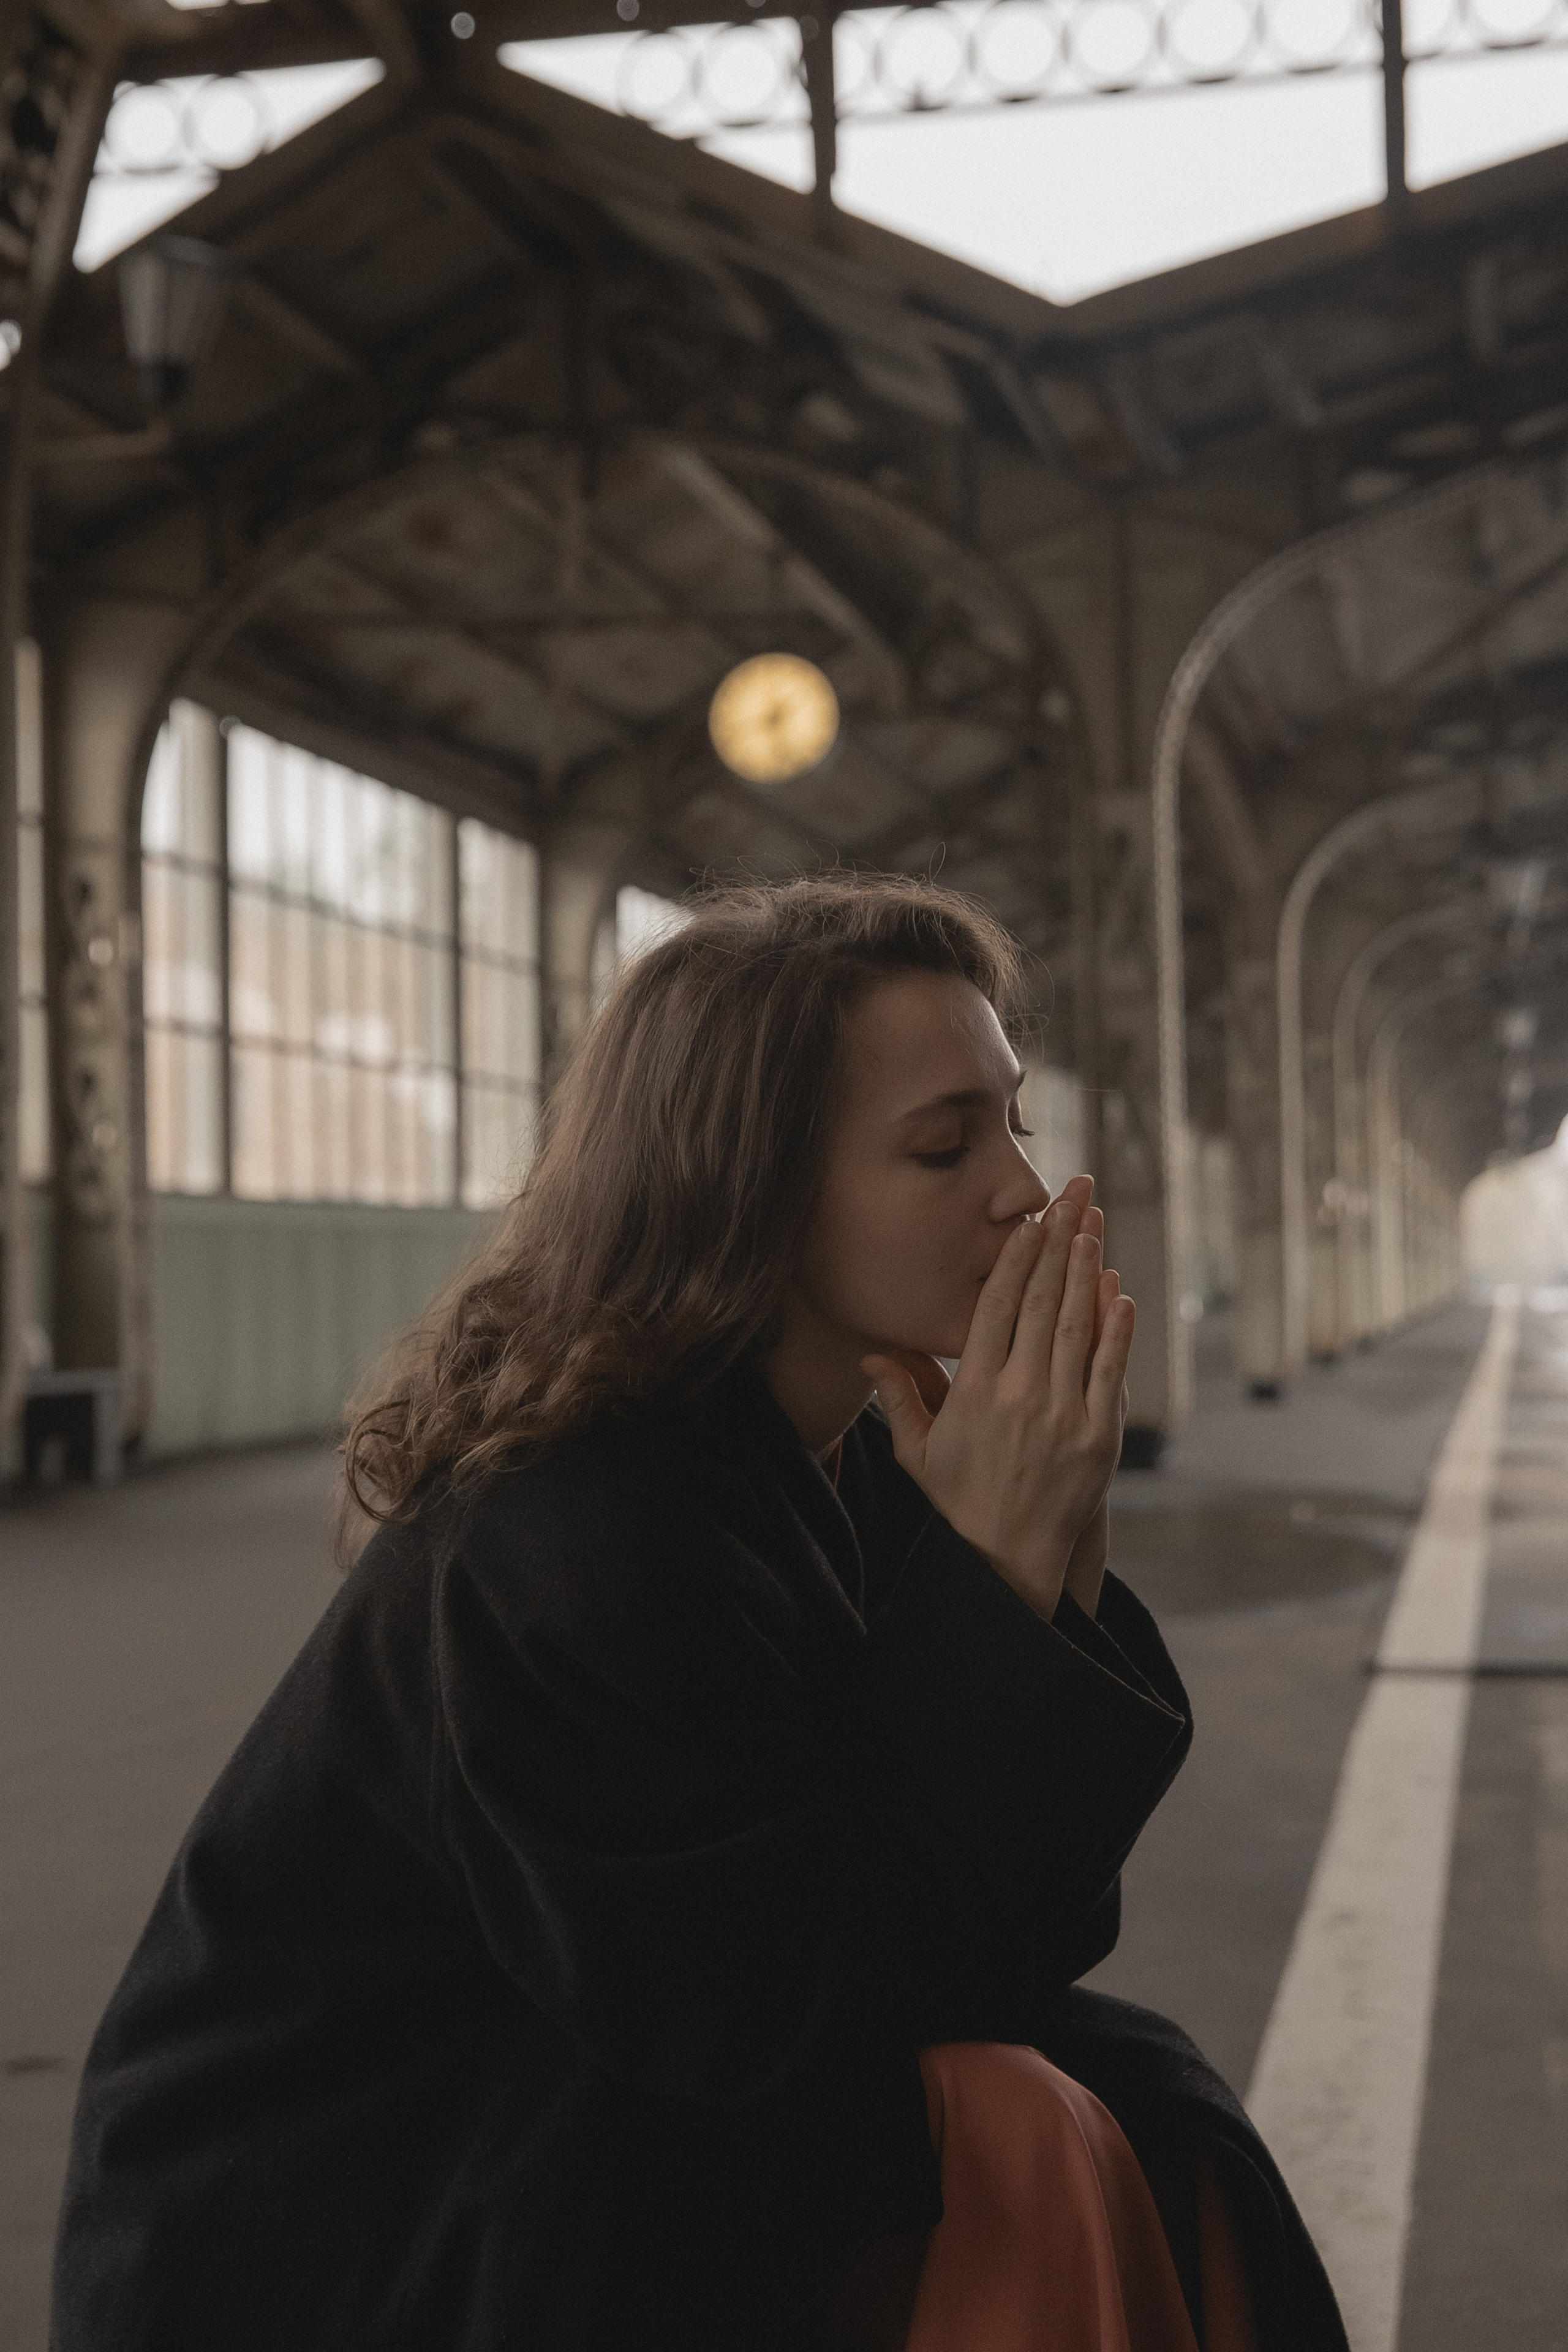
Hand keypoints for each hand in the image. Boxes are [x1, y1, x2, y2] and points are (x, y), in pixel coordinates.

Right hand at [863, 1176, 1133, 1622]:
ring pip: (1078, 1327)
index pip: (996, 1309)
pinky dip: (1116, 1328)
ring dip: (1087, 1271)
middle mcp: (1020, 1396)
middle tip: (1072, 1197)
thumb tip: (872, 1351)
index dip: (1014, 1260)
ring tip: (1093, 1226)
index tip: (1027, 1221)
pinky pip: (1110, 1369)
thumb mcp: (918, 1451)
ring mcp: (1063, 1414)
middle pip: (1042, 1304)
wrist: (1008, 1561)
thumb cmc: (958, 1501)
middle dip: (1058, 1244)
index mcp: (974, 1393)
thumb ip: (902, 1395)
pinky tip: (1120, 1292)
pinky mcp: (1099, 1435)